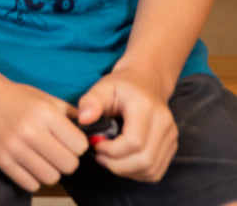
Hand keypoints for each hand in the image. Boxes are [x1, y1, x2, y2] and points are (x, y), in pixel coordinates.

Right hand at [0, 76, 87, 192]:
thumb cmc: (17, 98)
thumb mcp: (46, 99)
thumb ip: (72, 116)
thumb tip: (98, 134)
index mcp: (44, 113)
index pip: (80, 146)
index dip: (76, 145)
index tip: (67, 140)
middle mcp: (30, 130)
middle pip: (69, 165)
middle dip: (65, 159)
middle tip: (55, 151)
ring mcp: (14, 147)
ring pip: (51, 177)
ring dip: (50, 170)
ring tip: (42, 157)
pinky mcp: (2, 160)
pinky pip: (31, 184)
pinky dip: (33, 177)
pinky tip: (28, 163)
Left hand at [77, 67, 177, 181]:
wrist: (147, 82)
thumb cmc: (122, 86)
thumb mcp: (103, 86)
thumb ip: (91, 102)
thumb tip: (84, 120)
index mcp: (146, 108)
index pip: (134, 142)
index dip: (112, 150)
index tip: (95, 144)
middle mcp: (164, 124)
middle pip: (145, 160)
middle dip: (117, 165)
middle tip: (99, 156)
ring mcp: (171, 137)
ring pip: (151, 170)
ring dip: (127, 171)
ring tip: (109, 159)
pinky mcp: (171, 146)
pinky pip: (156, 171)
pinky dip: (137, 173)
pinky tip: (122, 162)